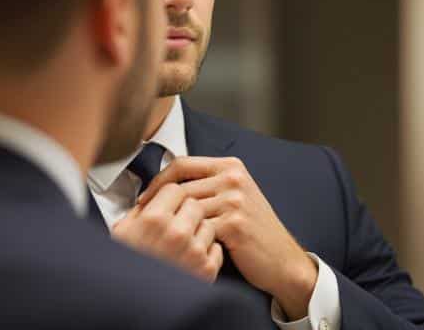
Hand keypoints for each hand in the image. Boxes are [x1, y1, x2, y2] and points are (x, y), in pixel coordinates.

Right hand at [112, 181, 222, 282]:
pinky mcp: (207, 270)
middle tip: (175, 224)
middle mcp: (177, 233)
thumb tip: (150, 197)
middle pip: (195, 204)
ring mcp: (195, 252)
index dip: (170, 197)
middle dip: (185, 212)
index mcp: (154, 220)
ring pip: (208, 224)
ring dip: (198, 232)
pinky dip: (206, 252)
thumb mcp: (121, 234)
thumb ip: (138, 212)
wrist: (137, 304)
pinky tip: (190, 258)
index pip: (175, 189)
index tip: (168, 205)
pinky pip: (216, 248)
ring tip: (182, 244)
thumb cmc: (126, 271)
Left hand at [138, 157, 317, 319]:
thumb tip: (164, 185)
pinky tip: (178, 250)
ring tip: (155, 237)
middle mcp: (233, 178)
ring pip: (185, 208)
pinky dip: (185, 240)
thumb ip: (207, 186)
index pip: (181, 163)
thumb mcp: (233, 198)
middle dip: (157, 206)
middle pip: (180, 186)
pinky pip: (197, 228)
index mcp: (231, 166)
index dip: (157, 181)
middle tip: (142, 222)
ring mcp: (235, 200)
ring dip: (169, 225)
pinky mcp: (235, 223)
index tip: (144, 198)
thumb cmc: (252, 231)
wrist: (281, 259)